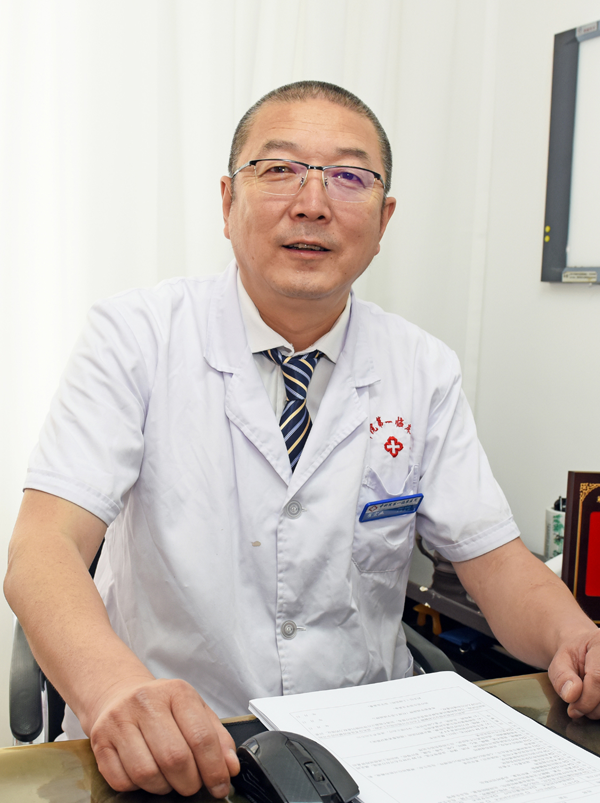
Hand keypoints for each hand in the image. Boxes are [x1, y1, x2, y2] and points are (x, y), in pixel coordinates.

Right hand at [88, 676, 239, 796]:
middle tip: (192, 785)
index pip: (201, 737)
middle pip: (174, 758)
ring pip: (147, 773)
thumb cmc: (162, 707)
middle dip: (189, 782)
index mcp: (176, 692)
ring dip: (164, 787)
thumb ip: (217, 737)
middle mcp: (146, 701)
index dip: (214, 769)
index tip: (219, 786)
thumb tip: (230, 767)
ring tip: (169, 779)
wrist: (119, 694)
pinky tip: (146, 774)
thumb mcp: (195, 710)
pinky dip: (138, 787)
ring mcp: (119, 720)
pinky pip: (122, 780)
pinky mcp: (100, 740)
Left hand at [548, 627, 599, 719]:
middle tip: (577, 706)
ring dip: (598, 710)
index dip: (585, 699)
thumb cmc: (573, 656)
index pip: (597, 677)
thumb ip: (561, 676)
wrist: (585, 652)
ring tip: (586, 702)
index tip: (573, 709)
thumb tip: (571, 695)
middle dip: (591, 706)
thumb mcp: (559, 662)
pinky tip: (595, 702)